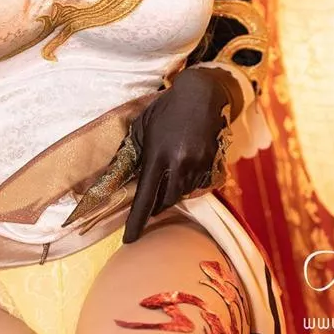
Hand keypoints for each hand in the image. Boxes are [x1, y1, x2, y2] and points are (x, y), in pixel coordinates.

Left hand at [122, 67, 234, 243]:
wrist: (201, 94)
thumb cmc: (166, 108)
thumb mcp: (142, 126)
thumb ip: (134, 151)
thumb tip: (122, 175)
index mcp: (156, 155)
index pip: (145, 197)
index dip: (136, 221)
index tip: (129, 239)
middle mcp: (178, 163)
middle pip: (166, 201)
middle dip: (157, 205)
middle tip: (152, 201)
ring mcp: (197, 163)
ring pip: (183, 193)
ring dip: (173, 193)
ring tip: (169, 177)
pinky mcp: (211, 162)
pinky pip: (198, 184)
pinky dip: (188, 183)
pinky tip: (184, 169)